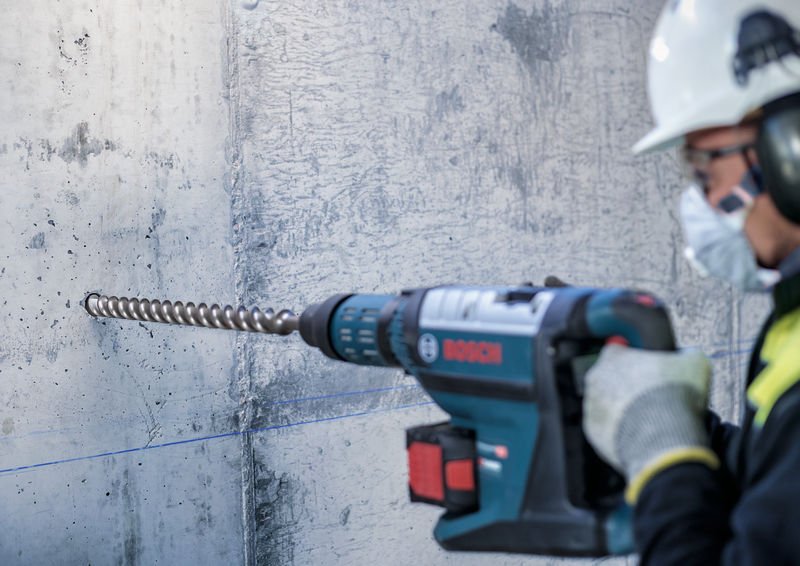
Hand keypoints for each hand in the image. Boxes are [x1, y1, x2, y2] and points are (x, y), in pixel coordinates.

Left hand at [582, 344, 718, 502]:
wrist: (663, 438)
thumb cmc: (675, 396)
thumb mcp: (694, 365)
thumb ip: (686, 355)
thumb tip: (689, 356)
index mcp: (613, 357)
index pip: (618, 350)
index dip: (636, 358)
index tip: (650, 367)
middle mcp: (596, 379)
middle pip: (610, 377)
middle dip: (630, 385)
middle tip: (653, 394)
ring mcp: (592, 406)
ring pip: (607, 403)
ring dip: (625, 408)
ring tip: (651, 417)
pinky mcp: (593, 431)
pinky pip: (608, 427)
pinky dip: (621, 429)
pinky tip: (641, 432)